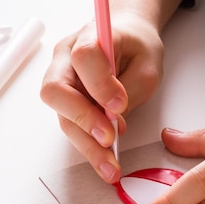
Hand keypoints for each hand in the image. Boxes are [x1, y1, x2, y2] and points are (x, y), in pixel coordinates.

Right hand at [41, 12, 163, 182]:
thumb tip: (113, 119)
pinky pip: (72, 126)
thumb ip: (130, 89)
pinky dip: (89, 146)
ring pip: (63, 116)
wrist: (127, 38)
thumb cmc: (137, 46)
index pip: (84, 57)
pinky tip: (105, 162)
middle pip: (57, 90)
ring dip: (86, 144)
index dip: (99, 84)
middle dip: (83, 120)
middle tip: (109, 140)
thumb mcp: (147, 65)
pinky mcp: (66, 101)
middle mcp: (66, 58)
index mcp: (89, 36)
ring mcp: (61, 80)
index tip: (119, 105)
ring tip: (110, 167)